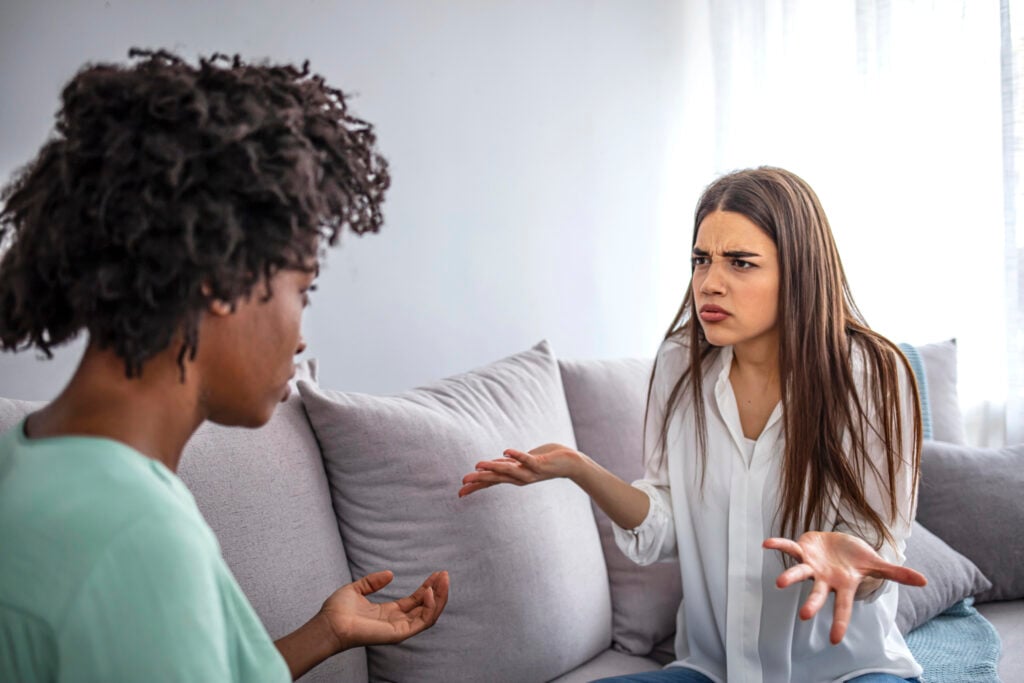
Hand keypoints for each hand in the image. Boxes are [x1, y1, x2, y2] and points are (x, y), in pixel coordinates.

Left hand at [320, 570, 449, 650]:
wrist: (329, 623)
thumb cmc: (337, 610)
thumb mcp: (357, 589)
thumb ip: (373, 582)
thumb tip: (390, 573)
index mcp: (389, 613)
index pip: (416, 601)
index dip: (427, 587)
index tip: (436, 574)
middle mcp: (397, 622)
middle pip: (426, 608)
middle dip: (438, 591)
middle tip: (444, 575)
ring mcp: (399, 629)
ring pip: (429, 615)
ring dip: (439, 598)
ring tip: (443, 580)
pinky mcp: (398, 634)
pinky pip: (422, 621)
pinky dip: (429, 607)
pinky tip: (429, 591)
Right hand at [458, 443, 580, 497]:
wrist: (570, 463)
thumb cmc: (545, 461)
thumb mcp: (522, 463)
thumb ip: (507, 464)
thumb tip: (490, 465)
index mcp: (514, 477)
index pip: (492, 483)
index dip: (476, 487)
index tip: (460, 492)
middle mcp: (520, 478)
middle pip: (496, 479)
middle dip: (479, 480)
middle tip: (463, 482)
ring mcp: (530, 472)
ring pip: (509, 471)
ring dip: (494, 468)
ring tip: (478, 465)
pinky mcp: (540, 464)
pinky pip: (527, 460)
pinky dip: (517, 456)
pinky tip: (506, 451)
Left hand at [764, 531, 925, 644]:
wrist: (838, 544)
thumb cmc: (855, 558)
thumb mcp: (876, 564)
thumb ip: (896, 574)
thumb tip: (925, 582)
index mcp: (843, 585)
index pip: (843, 607)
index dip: (839, 622)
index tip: (834, 641)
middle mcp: (825, 579)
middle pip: (818, 594)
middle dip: (812, 604)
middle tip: (804, 616)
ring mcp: (812, 566)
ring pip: (799, 573)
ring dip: (790, 577)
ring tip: (780, 583)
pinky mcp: (802, 551)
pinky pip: (788, 548)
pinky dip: (779, 545)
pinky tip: (766, 543)